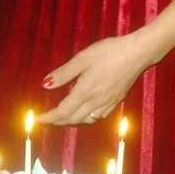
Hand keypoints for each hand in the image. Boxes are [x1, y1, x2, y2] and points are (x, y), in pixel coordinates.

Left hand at [37, 30, 152, 125]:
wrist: (137, 53)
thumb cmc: (108, 52)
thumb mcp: (82, 59)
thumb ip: (63, 74)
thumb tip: (45, 85)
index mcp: (85, 92)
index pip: (62, 112)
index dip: (49, 118)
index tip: (37, 119)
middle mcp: (96, 102)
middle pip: (73, 119)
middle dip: (58, 121)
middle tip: (47, 118)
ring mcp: (108, 103)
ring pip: (86, 120)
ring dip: (72, 121)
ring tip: (63, 115)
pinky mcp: (117, 100)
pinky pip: (98, 116)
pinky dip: (87, 118)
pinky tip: (85, 111)